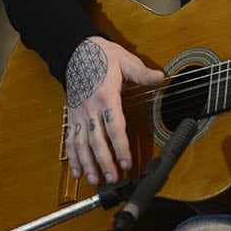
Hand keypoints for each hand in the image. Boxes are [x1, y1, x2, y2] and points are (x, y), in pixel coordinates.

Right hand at [64, 36, 163, 186]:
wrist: (76, 50)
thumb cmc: (102, 56)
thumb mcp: (125, 61)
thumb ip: (142, 72)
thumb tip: (160, 77)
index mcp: (106, 96)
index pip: (114, 126)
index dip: (120, 146)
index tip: (126, 161)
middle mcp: (90, 108)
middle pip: (97, 140)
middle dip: (104, 161)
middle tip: (112, 178)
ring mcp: (79, 114)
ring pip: (82, 144)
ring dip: (87, 164)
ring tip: (94, 180)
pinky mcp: (72, 116)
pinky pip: (70, 140)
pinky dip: (72, 157)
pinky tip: (76, 171)